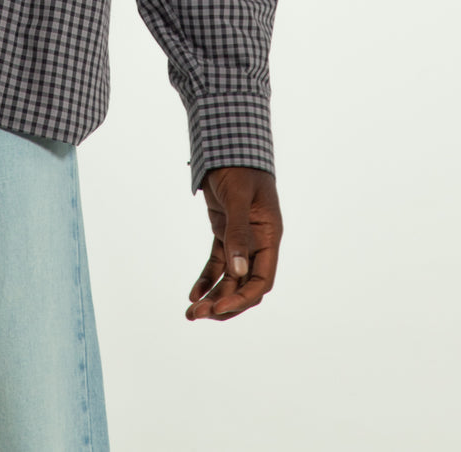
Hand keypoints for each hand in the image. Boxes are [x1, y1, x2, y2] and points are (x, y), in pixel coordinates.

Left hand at [186, 165, 281, 320]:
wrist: (228, 143)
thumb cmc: (239, 166)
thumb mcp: (238, 197)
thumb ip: (237, 232)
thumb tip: (238, 271)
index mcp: (269, 236)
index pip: (261, 280)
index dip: (242, 299)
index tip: (219, 308)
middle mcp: (257, 242)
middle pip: (244, 286)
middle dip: (223, 303)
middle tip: (197, 316)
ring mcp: (241, 239)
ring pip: (230, 279)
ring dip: (213, 296)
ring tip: (191, 312)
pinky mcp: (224, 233)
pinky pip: (217, 263)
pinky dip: (206, 279)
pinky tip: (193, 293)